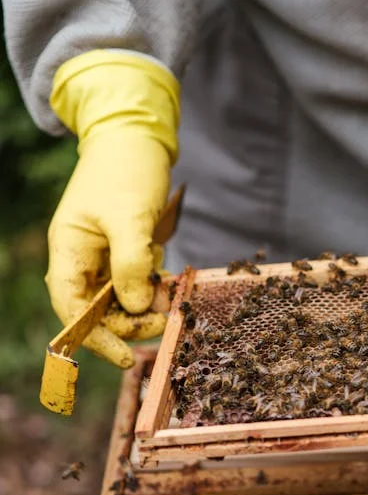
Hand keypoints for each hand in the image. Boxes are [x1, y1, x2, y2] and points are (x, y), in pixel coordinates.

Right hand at [47, 50, 179, 366]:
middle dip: (131, 321)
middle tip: (166, 319)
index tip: (126, 356)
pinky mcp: (127, 251)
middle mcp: (82, 258)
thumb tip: (135, 308)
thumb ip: (131, 263)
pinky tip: (170, 280)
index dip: (95, 337)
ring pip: (122, 299)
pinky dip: (154, 287)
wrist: (138, 138)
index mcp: (69, 250)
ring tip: (171, 294)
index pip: (72, 307)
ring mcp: (105, 255)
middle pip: (100, 310)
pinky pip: (138, 282)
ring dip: (146, 305)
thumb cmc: (127, 171)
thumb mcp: (130, 217)